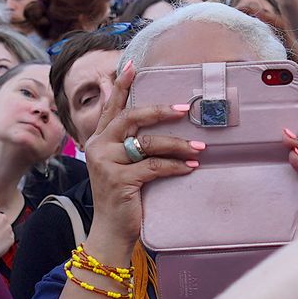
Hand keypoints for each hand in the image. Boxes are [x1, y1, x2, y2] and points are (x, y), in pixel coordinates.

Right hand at [82, 61, 201, 249]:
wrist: (110, 232)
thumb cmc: (121, 198)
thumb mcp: (120, 166)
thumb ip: (130, 145)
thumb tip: (158, 125)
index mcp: (98, 140)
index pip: (112, 107)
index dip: (122, 86)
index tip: (132, 66)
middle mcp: (98, 148)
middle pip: (130, 117)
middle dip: (159, 110)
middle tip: (184, 109)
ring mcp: (107, 164)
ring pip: (147, 143)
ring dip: (177, 143)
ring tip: (199, 146)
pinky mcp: (120, 181)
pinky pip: (154, 166)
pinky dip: (176, 166)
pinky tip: (191, 166)